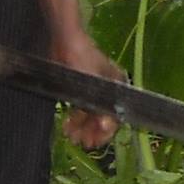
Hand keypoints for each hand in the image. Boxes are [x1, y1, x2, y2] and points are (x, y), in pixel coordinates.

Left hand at [52, 32, 125, 148]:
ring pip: (89, 114)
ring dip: (81, 127)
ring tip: (70, 136)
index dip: (105, 131)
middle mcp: (109, 90)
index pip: (116, 115)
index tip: (93, 143)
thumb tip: (107, 128)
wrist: (64, 40)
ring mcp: (93, 89)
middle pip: (102, 117)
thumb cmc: (82, 59)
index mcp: (119, 87)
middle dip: (91, 131)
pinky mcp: (78, 88)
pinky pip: (79, 108)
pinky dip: (74, 118)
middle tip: (80, 142)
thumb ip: (100, 109)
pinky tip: (66, 126)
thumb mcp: (94, 87)